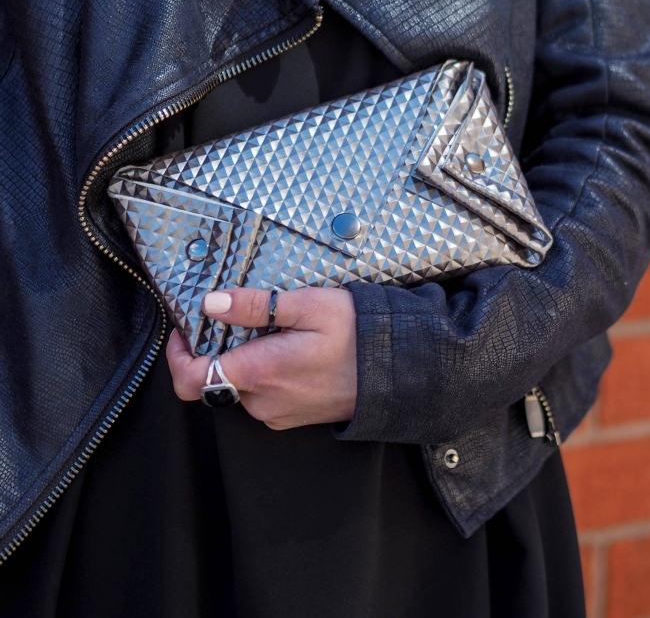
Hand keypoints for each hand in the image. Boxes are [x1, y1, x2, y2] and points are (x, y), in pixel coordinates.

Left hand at [165, 287, 356, 429]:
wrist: (399, 373)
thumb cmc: (359, 336)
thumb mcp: (310, 306)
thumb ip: (256, 305)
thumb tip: (212, 303)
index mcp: (260, 372)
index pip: (190, 379)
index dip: (177, 354)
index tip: (185, 329)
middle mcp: (262, 401)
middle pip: (214, 379)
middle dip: (219, 349)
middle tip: (240, 318)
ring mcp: (277, 413)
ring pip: (239, 387)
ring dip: (245, 361)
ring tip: (275, 332)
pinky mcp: (291, 417)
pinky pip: (262, 395)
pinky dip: (264, 374)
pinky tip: (290, 352)